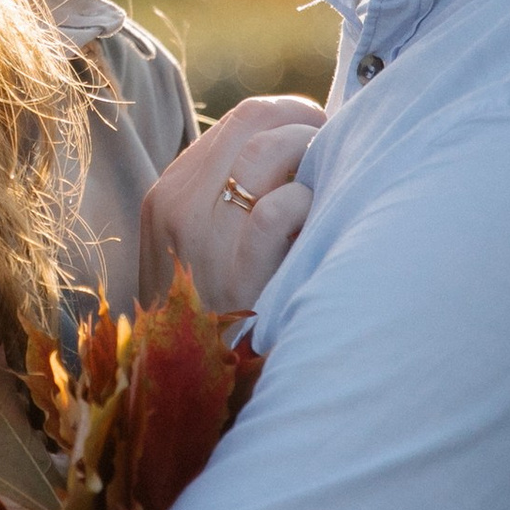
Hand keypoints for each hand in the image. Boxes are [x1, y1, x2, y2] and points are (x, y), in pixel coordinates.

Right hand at [139, 91, 323, 312]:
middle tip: (340, 155)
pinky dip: (305, 204)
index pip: (244, 118)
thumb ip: (232, 201)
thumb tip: (299, 149)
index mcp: (168, 195)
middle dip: (310, 128)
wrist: (191, 390)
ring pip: (266, 152)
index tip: (324, 140)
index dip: (296, 119)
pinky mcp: (233, 276)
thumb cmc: (216, 318)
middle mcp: (177, 206)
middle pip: (259, 119)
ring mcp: (201, 240)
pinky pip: (275, 211)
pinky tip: (316, 222)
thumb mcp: (201, 250)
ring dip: (314, 159)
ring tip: (333, 186)